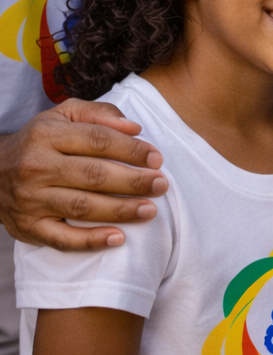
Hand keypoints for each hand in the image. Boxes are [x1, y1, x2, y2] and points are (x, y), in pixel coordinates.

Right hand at [0, 100, 166, 249]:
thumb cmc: (40, 141)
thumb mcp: (63, 115)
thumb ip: (99, 114)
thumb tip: (134, 128)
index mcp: (46, 135)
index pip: (97, 140)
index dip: (131, 150)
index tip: (156, 158)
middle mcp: (35, 167)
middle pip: (93, 175)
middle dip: (133, 182)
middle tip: (161, 185)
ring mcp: (30, 200)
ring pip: (82, 207)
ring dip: (121, 211)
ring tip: (150, 210)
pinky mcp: (28, 227)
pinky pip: (62, 239)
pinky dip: (91, 241)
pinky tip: (118, 238)